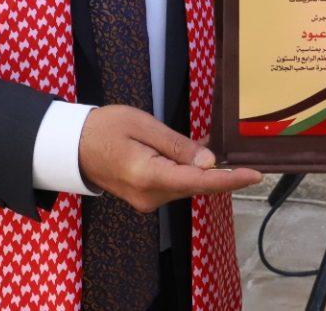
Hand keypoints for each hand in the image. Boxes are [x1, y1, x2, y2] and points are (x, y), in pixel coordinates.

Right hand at [78, 105, 261, 212]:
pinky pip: (176, 183)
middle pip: (196, 185)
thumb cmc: (104, 128)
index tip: (254, 175)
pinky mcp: (145, 196)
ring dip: (207, 170)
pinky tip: (202, 153)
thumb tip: (209, 162)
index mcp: (148, 176)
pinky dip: (191, 170)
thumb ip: (178, 145)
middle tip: (249, 160)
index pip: (198, 181)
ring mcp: (147, 199)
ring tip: (226, 149)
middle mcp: (150, 196)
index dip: (229, 179)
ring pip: (187, 185)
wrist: (71, 146)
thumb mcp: (143, 126)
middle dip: (223, 174)